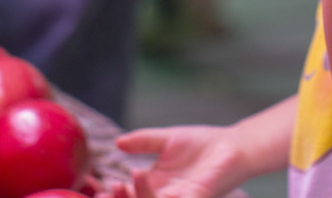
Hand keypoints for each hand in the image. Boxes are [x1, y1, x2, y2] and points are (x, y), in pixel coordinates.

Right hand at [115, 125, 248, 197]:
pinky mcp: (198, 197)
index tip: (98, 188)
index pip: (128, 195)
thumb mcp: (168, 139)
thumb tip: (118, 142)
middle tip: (109, 189)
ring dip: (141, 196)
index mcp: (153, 184)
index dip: (112, 195)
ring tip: (131, 177)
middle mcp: (164, 196)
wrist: (233, 146)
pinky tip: (161, 191)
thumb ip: (144, 141)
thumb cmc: (202, 144)